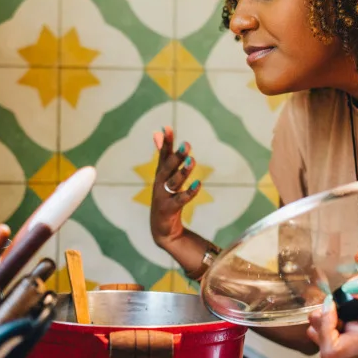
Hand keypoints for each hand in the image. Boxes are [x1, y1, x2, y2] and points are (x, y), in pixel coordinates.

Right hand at [149, 126, 201, 248]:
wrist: (161, 229)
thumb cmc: (165, 198)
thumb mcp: (164, 176)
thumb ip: (165, 155)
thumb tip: (159, 133)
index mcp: (160, 175)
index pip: (162, 155)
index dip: (165, 142)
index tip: (167, 128)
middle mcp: (159, 184)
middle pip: (167, 167)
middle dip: (176, 156)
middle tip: (187, 144)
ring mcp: (163, 197)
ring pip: (174, 182)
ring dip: (183, 172)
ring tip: (192, 161)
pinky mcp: (169, 209)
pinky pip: (181, 199)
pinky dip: (189, 192)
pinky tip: (198, 183)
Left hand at [306, 272, 357, 357]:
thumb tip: (350, 286)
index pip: (330, 349)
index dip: (325, 327)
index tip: (335, 304)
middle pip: (323, 343)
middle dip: (323, 319)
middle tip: (335, 298)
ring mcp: (355, 350)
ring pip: (323, 338)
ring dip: (325, 318)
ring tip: (340, 302)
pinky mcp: (354, 343)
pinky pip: (331, 334)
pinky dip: (330, 319)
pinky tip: (343, 306)